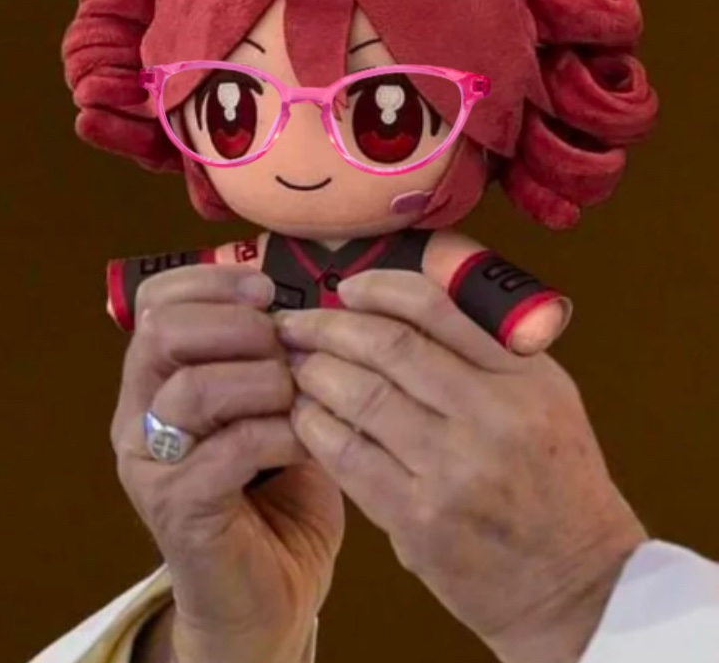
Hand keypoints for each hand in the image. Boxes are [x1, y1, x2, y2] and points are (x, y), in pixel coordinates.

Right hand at [111, 264, 344, 662]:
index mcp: (157, 378)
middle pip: (164, 332)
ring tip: (299, 399)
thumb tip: (301, 310)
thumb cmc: (275, 489)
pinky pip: (230, 447)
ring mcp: (151, 463)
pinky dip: (282, 434)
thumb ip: (271, 358)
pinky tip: (307, 442)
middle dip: (239, 326)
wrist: (266, 592)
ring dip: (264, 382)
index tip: (266, 290)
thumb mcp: (272, 407)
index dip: (212, 281)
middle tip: (283, 348)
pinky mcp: (177, 507)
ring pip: (194, 388)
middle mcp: (138, 414)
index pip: (157, 302)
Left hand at [275, 270, 646, 662]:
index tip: (347, 289)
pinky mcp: (417, 520)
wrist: (576, 583)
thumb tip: (408, 301)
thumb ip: (486, 348)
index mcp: (522, 378)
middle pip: (388, 347)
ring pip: (361, 397)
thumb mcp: (546, 397)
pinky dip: (315, 426)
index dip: (379, 289)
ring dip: (315, 373)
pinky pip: (348, 457)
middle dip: (328, 327)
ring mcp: (452, 471)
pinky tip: (302, 414)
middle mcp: (490, 416)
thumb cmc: (557, 482)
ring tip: (296, 365)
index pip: (436, 309)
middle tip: (295, 324)